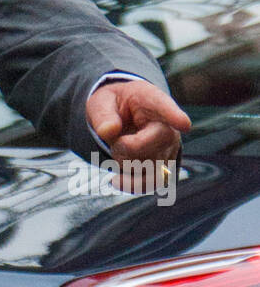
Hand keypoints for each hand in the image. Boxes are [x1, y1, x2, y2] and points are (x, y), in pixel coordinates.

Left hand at [86, 79, 190, 193]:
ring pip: (151, 169)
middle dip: (124, 147)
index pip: (165, 107)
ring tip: (118, 150)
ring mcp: (169, 150)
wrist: (124, 116)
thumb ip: (103, 114)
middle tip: (115, 138)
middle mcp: (168, 127)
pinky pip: (153, 185)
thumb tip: (107, 132)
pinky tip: (116, 181)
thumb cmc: (115, 105)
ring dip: (126, 165)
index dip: (175, 117)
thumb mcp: (102, 101)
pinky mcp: (164, 169)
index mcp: (152, 101)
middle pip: (151, 146)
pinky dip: (132, 185)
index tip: (184, 124)